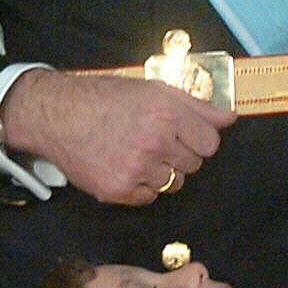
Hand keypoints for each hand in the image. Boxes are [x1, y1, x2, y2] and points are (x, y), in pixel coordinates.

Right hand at [0, 68, 234, 204]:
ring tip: (137, 151)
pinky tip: (124, 165)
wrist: (57, 115)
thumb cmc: (104, 98)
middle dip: (180, 154)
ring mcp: (135, 169)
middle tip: (154, 139)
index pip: (210, 142)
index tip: (184, 134)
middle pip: (194, 164)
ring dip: (162, 171)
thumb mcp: (153, 90)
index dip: (199, 138)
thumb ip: (196, 105)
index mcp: (166, 113)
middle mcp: (153, 141)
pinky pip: (149, 197)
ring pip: (174, 183)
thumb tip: (230, 118)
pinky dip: (141, 186)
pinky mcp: (118, 190)